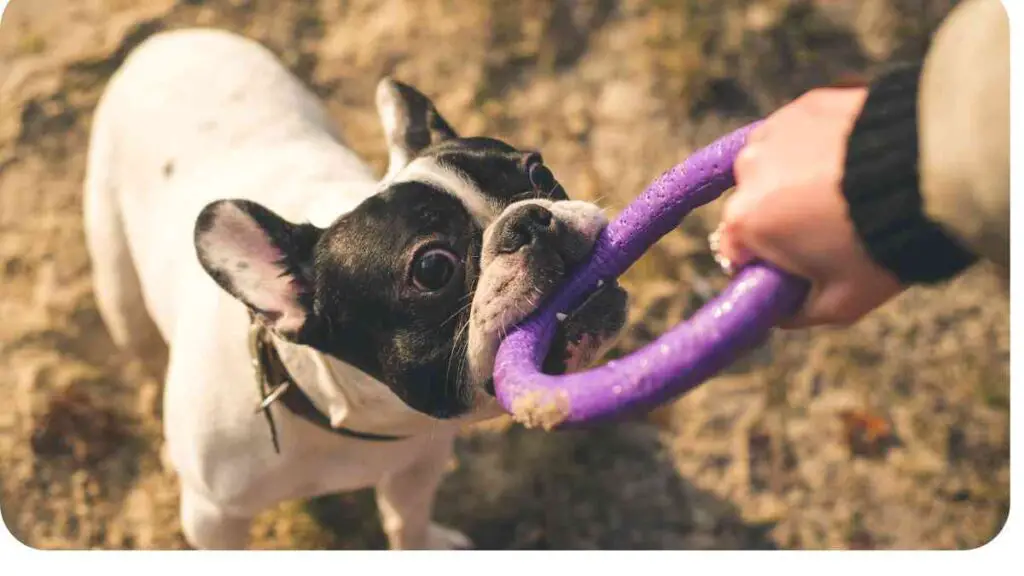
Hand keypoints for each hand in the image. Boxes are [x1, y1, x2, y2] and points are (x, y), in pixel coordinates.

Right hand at [712, 87, 904, 328]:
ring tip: (842, 193)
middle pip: (752, 206)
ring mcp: (774, 132)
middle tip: (828, 230)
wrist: (928, 173)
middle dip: (779, 219)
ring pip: (773, 167)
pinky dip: (816, 149)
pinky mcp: (804, 104)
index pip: (735, 251)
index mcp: (745, 221)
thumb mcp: (839, 304)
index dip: (764, 263)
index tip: (795, 266)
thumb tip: (775, 313)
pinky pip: (798, 135)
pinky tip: (850, 163)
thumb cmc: (879, 245)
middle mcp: (748, 171)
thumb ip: (795, 314)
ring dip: (793, 180)